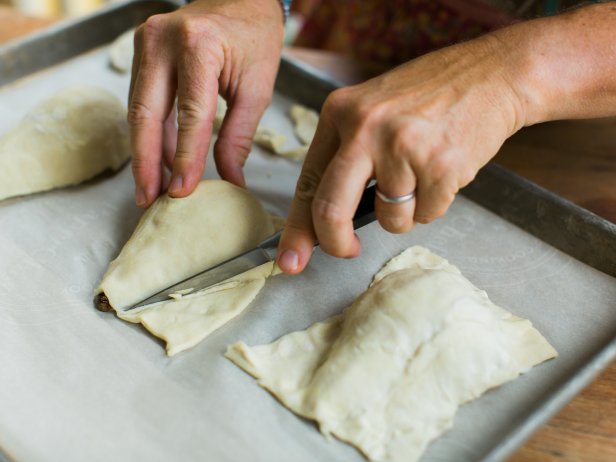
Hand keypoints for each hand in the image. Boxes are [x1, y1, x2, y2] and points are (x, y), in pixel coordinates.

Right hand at [128, 0, 284, 206]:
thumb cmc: (256, 39)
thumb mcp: (257, 89)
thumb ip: (239, 137)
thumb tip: (230, 181)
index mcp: (198, 46)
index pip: (190, 114)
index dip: (185, 158)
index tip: (181, 192)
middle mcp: (162, 40)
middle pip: (147, 114)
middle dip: (146, 162)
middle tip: (147, 199)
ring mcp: (145, 43)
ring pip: (139, 110)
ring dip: (147, 152)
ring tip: (154, 188)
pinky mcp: (141, 51)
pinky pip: (142, 100)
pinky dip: (154, 132)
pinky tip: (162, 161)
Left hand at [276, 34, 526, 273]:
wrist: (492, 74)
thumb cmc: (430, 96)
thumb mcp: (374, 108)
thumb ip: (348, 154)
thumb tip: (328, 218)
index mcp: (340, 113)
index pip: (307, 181)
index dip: (298, 228)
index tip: (292, 259)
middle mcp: (365, 128)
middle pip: (330, 208)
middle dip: (336, 243)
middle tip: (347, 251)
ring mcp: (402, 147)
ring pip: (389, 219)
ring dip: (405, 213)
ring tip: (421, 177)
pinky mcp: (440, 166)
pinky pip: (427, 215)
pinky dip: (435, 204)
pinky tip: (443, 171)